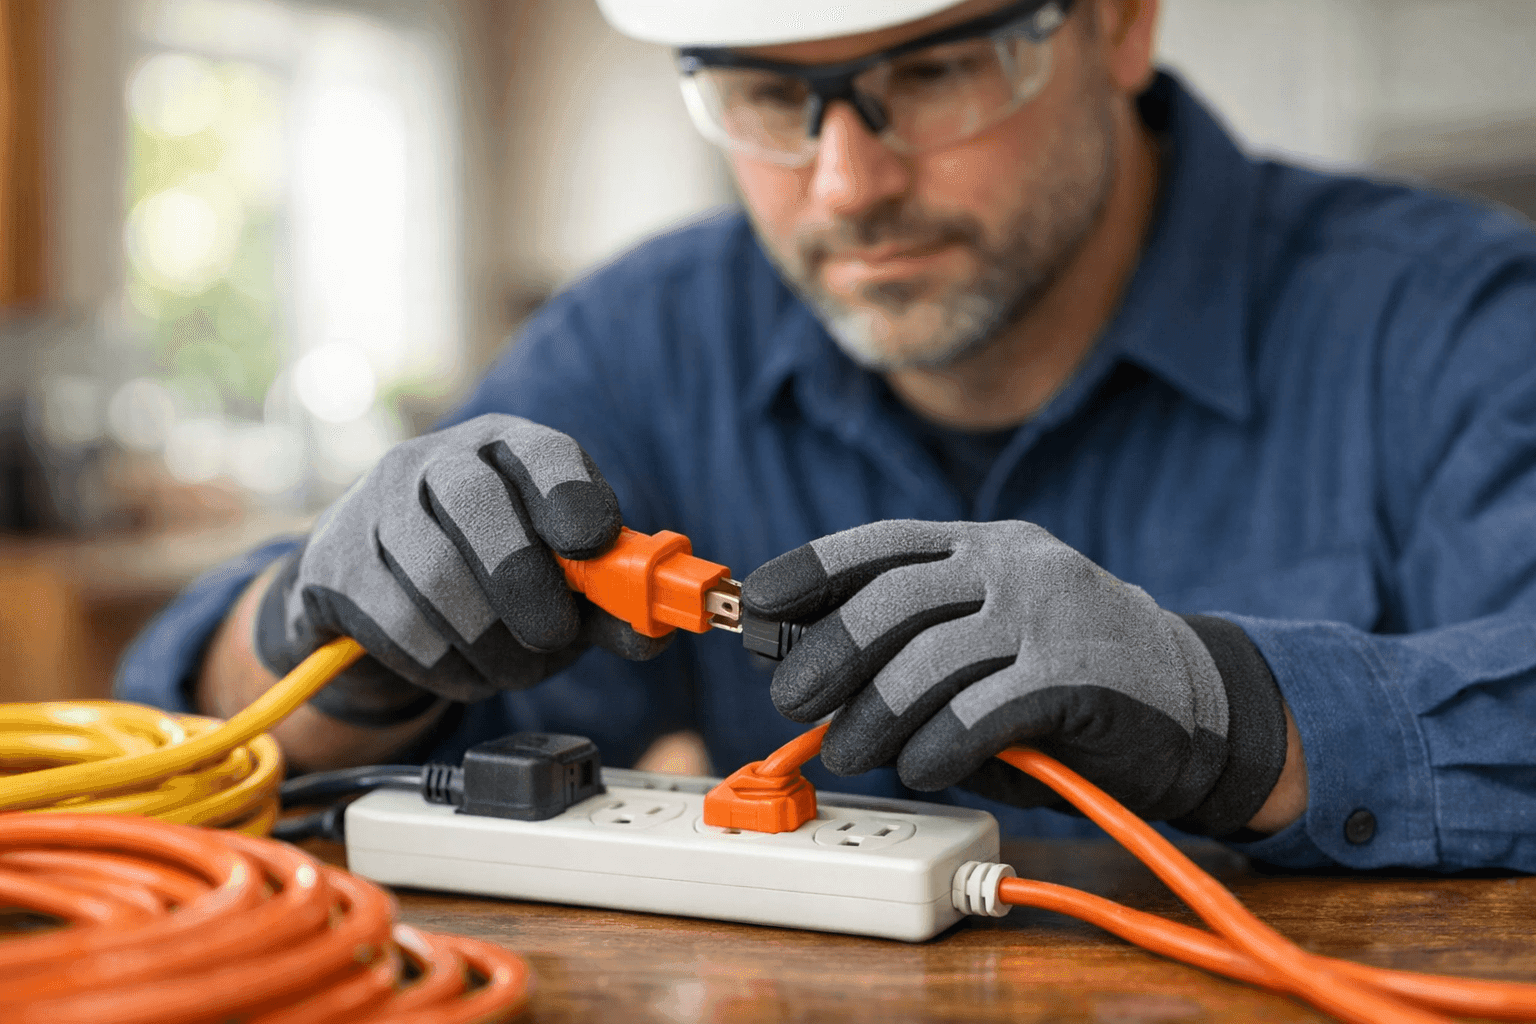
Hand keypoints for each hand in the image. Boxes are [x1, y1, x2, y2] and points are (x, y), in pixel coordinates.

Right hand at [254, 414, 668, 725]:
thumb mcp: (561, 579)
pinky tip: (465, 668)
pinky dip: (446, 666)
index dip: (574, 497)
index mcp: (508, 449)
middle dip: (525, 583)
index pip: (544, 452)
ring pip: (436, 578)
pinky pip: (397, 626)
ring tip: (516, 665)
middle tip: (556, 638)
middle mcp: (436, 461)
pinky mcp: (334, 566)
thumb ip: (612, 603)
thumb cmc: (488, 571)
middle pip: (476, 503)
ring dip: (491, 644)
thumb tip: (656, 631)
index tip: (597, 546)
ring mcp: (375, 508)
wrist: (375, 589)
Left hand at [741, 520, 1289, 836]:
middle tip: (791, 701)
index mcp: (985, 547)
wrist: (1199, 701)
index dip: (811, 570)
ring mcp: (1051, 616)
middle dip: (828, 652)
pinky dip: (938, 745)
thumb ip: (913, 645)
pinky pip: (984, 710)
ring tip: (851, 750)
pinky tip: (922, 765)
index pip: (882, 542)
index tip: (757, 605)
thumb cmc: (1067, 676)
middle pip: (894, 599)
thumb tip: (806, 671)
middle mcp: (1015, 566)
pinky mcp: (1079, 678)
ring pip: (931, 658)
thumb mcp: (987, 640)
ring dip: (874, 714)